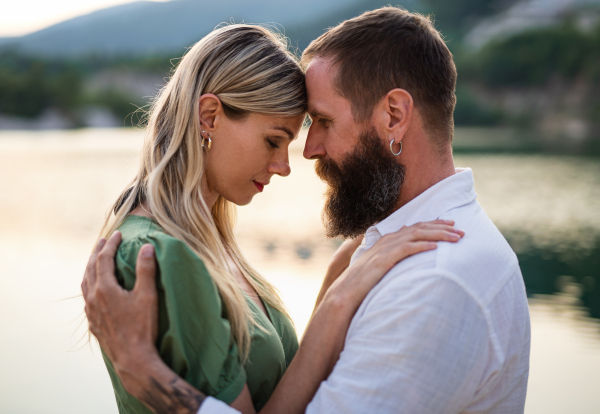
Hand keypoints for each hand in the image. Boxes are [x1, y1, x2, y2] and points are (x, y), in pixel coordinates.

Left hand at [81, 231, 159, 393]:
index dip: (111, 244)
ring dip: (90, 268)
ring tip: (95, 260)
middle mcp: (93, 298)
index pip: (104, 259)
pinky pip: (87, 297)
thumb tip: (146, 247)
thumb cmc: (142, 327)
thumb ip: (146, 269)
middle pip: (90, 269)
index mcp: (105, 289)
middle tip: (103, 241)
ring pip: (85, 283)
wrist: (132, 359)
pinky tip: (96, 289)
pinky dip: (90, 285)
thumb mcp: (147, 295)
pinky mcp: (93, 323)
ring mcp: (91, 312)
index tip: (118, 234)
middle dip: (97, 253)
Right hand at [326, 220, 463, 309]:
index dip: (434, 224)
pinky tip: (435, 247)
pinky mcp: (384, 260)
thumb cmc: (364, 284)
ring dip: (438, 235)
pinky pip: (406, 249)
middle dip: (441, 228)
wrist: (345, 293)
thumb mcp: (381, 267)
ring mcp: (385, 249)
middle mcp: (387, 241)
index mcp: (387, 241)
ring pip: (416, 235)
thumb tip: (408, 251)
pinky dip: (421, 246)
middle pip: (419, 228)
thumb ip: (394, 257)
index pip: (415, 227)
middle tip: (461, 230)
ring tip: (455, 237)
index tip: (451, 225)